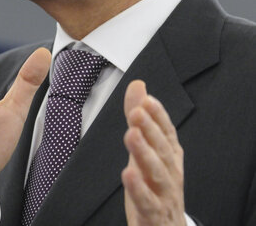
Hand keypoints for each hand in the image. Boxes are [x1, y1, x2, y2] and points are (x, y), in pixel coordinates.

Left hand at [122, 81, 185, 225]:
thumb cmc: (156, 184)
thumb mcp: (146, 147)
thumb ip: (140, 117)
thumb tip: (138, 85)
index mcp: (170, 154)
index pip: (166, 131)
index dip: (158, 116)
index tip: (147, 100)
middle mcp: (170, 171)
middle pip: (162, 148)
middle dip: (150, 129)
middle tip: (136, 113)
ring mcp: (164, 194)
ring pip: (156, 172)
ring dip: (144, 152)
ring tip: (132, 135)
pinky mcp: (153, 214)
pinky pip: (147, 202)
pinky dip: (139, 189)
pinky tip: (128, 174)